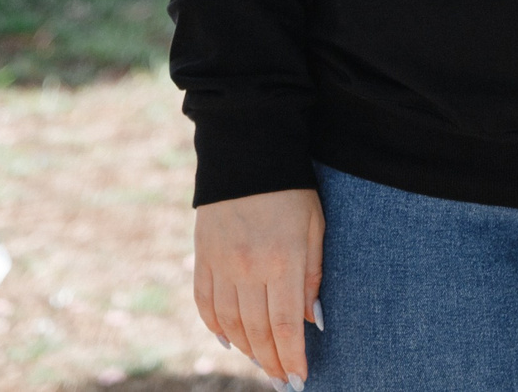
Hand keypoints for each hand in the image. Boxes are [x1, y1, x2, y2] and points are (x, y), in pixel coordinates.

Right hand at [194, 187, 322, 387]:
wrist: (246, 148)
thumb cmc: (291, 189)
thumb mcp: (315, 227)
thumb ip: (313, 276)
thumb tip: (314, 321)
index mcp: (281, 261)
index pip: (286, 325)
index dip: (291, 357)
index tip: (299, 379)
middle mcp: (247, 268)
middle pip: (257, 331)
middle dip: (271, 362)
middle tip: (282, 380)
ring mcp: (220, 263)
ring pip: (229, 323)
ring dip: (246, 349)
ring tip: (261, 363)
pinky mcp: (202, 255)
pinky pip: (205, 302)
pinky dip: (215, 326)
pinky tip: (228, 341)